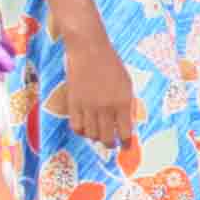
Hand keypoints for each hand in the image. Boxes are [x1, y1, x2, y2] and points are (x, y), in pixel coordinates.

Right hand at [65, 31, 136, 147]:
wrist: (89, 51)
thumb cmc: (112, 65)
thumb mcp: (127, 84)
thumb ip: (126, 104)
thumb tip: (125, 122)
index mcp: (123, 102)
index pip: (125, 132)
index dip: (126, 143)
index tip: (126, 147)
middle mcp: (105, 108)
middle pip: (107, 137)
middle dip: (111, 144)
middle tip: (112, 144)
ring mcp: (88, 107)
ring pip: (91, 134)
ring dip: (96, 138)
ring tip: (100, 135)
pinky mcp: (73, 103)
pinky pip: (76, 126)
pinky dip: (81, 131)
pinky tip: (86, 128)